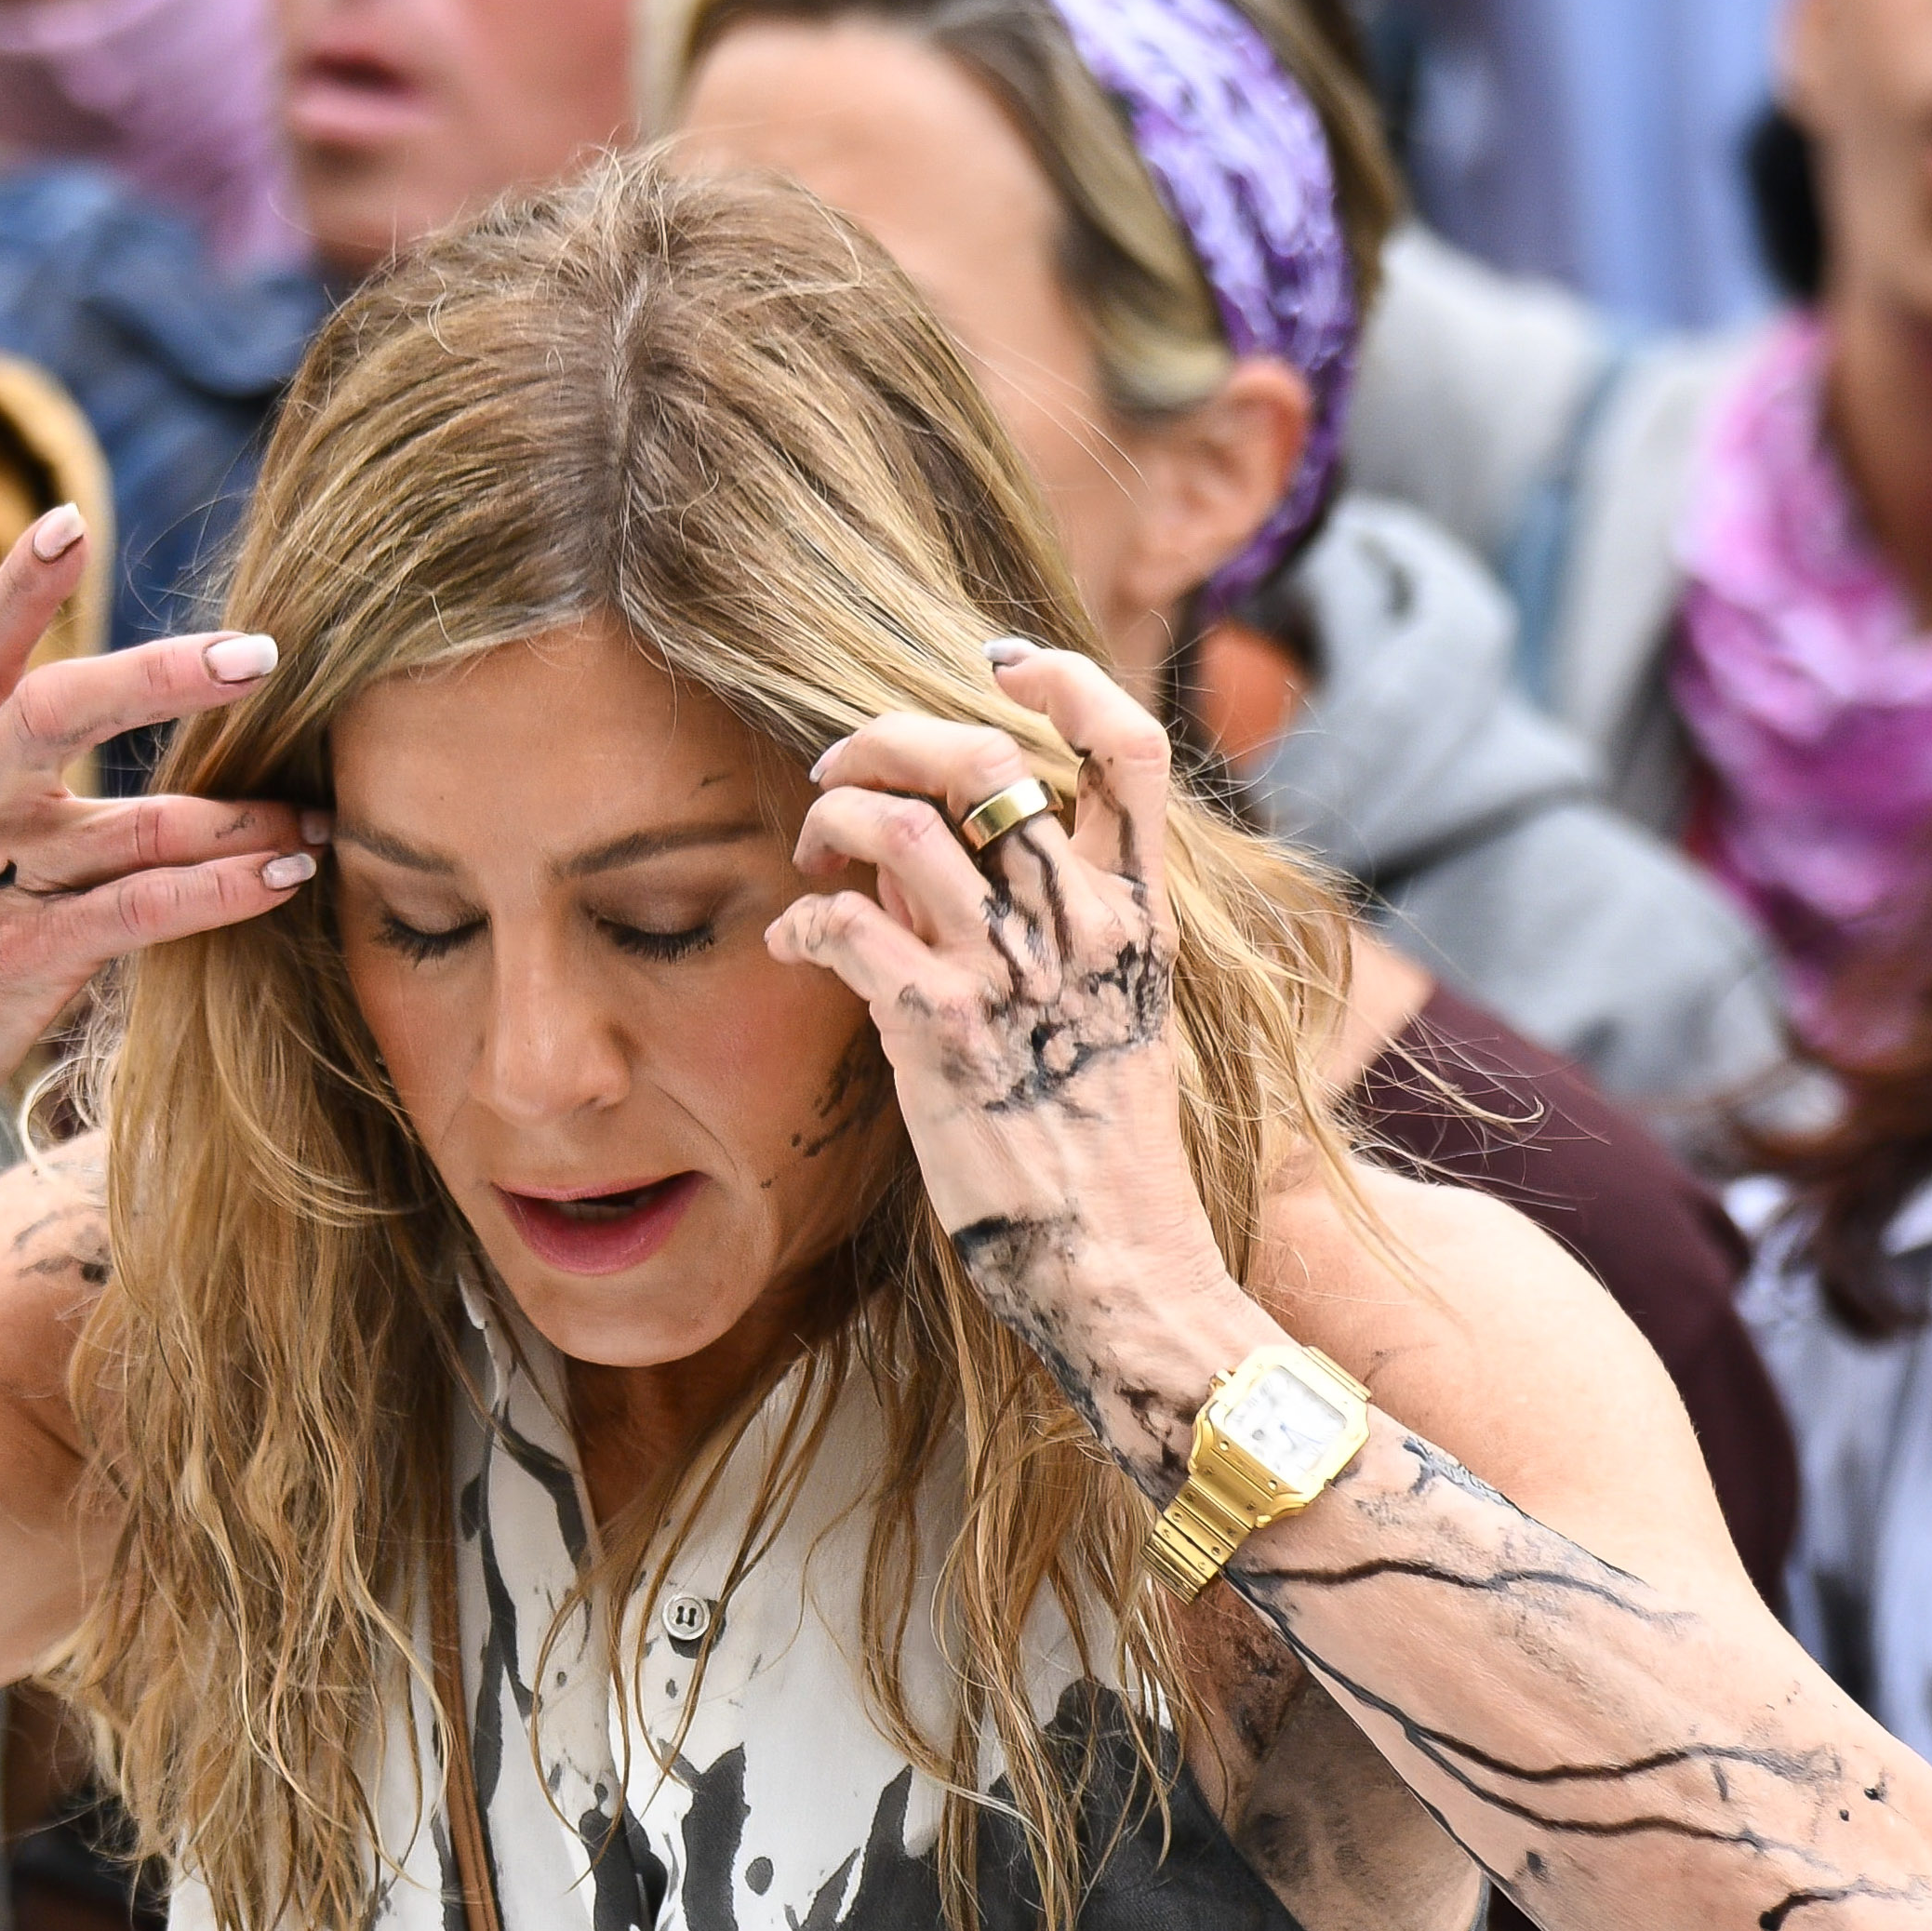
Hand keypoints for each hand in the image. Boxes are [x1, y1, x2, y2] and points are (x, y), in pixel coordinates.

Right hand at [0, 509, 317, 1157]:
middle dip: (158, 678)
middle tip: (259, 656)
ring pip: (127, 827)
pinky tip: (285, 877)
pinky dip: (219, 892)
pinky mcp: (27, 961)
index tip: (73, 523)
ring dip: (234, 816)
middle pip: (54, 711)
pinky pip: (141, 915)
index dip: (18, 582)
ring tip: (316, 812)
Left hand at [767, 641, 1230, 1474]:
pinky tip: (792, 945)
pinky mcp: (944, 1039)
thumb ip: (1040, 920)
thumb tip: (934, 845)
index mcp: (1139, 916)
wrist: (1117, 1269)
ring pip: (902, 829)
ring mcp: (1014, 981)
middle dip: (889, 738)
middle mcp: (1084, 932)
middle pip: (986, 762)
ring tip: (809, 856)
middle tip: (840, 766)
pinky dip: (802, 922)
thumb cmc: (1099, 1148)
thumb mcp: (1109, 1016)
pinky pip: (846, 930)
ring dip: (831, 821)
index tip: (997, 661)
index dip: (1063, 677)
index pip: (1131, 747)